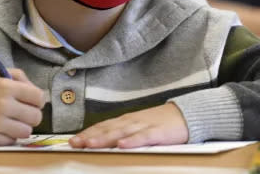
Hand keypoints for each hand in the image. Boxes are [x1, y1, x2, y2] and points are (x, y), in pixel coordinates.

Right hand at [0, 69, 44, 144]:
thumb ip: (20, 77)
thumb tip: (37, 93)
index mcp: (7, 87)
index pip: (39, 98)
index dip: (37, 100)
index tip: (31, 102)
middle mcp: (3, 105)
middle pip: (36, 117)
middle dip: (31, 115)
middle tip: (22, 113)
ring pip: (26, 132)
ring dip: (21, 127)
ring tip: (11, 121)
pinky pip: (10, 141)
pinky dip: (7, 136)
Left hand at [69, 103, 188, 148]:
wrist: (186, 115)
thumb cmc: (161, 123)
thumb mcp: (138, 126)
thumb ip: (122, 133)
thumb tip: (103, 142)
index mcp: (126, 121)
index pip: (102, 126)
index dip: (87, 133)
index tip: (72, 141)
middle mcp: (131, 121)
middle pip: (107, 129)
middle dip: (89, 136)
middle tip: (74, 143)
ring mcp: (144, 126)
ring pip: (121, 132)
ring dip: (104, 138)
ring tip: (90, 144)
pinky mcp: (158, 132)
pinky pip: (143, 137)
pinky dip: (132, 141)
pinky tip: (122, 145)